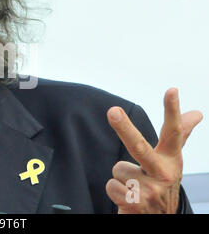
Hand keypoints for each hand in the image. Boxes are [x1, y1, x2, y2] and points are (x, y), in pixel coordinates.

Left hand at [105, 88, 202, 213]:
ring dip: (121, 179)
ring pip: (118, 168)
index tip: (171, 90)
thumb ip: (180, 136)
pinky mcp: (137, 204)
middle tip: (112, 111)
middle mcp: (163, 174)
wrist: (157, 219)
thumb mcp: (171, 161)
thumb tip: (197, 112)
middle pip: (139, 146)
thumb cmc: (160, 185)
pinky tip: (129, 199)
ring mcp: (151, 190)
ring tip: (134, 188)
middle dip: (124, 127)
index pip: (173, 133)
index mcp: (171, 160)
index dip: (172, 111)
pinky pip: (111, 185)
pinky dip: (115, 192)